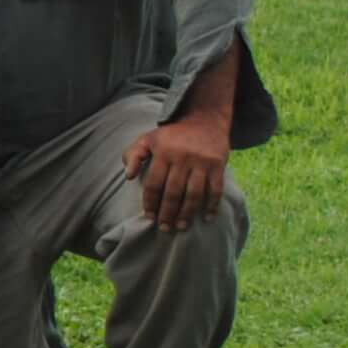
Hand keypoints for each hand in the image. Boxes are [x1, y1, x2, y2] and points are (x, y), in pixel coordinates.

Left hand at [126, 112, 231, 229]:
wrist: (204, 120)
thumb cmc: (172, 135)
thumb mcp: (148, 139)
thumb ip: (133, 155)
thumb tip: (129, 176)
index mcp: (164, 153)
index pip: (154, 183)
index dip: (151, 202)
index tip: (149, 217)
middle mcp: (183, 158)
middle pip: (173, 192)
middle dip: (167, 212)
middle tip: (164, 228)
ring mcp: (202, 162)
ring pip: (194, 193)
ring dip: (187, 213)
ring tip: (181, 226)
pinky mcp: (218, 165)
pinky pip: (216, 189)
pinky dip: (212, 205)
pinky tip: (207, 218)